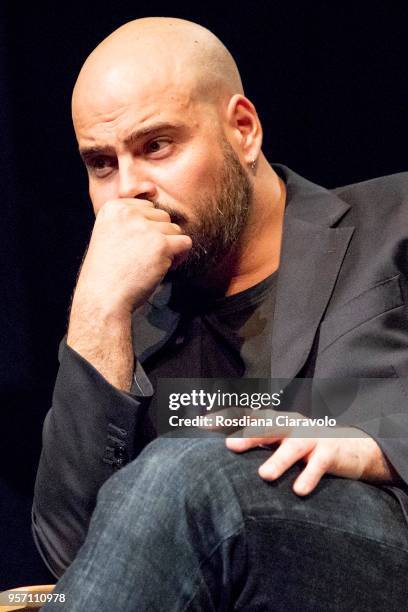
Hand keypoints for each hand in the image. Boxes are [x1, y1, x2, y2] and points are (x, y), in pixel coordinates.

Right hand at [73, 198, 191, 317]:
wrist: (103, 297)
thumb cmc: (107, 272)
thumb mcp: (109, 234)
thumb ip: (129, 221)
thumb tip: (158, 212)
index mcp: (113, 208)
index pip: (147, 208)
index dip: (147, 228)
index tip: (135, 246)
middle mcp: (128, 213)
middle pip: (163, 217)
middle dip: (160, 236)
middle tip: (145, 258)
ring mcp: (146, 228)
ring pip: (175, 230)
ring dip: (169, 247)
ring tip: (151, 264)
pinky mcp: (161, 245)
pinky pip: (185, 242)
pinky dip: (180, 256)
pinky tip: (166, 267)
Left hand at [226, 421, 394, 495]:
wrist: (352, 448)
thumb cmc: (306, 446)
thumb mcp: (280, 441)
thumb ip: (257, 443)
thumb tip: (223, 449)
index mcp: (276, 421)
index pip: (248, 416)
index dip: (227, 418)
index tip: (202, 423)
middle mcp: (292, 425)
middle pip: (269, 425)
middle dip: (249, 434)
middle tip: (230, 446)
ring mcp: (312, 437)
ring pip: (294, 446)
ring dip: (279, 459)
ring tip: (265, 475)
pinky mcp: (330, 452)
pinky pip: (319, 464)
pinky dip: (309, 476)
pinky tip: (299, 490)